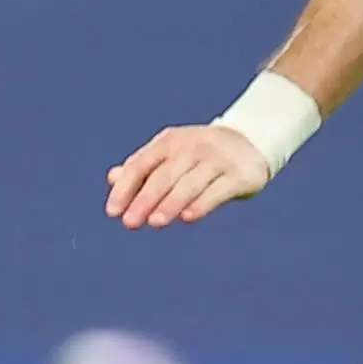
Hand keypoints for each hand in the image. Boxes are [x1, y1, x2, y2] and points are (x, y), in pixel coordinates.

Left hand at [106, 122, 267, 230]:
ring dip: (171, 203)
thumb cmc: (200, 154)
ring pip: (190, 183)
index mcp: (170, 142)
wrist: (251, 140)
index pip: (142, 164)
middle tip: (130, 223)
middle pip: (165, 175)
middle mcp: (193, 147)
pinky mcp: (239, 175)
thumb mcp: (171, 155)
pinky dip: (202, 203)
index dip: (126, 188)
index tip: (113, 212)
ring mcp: (217, 159)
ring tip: (155, 222)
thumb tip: (112, 178)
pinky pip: (218, 190)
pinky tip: (187, 217)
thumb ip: (143, 168)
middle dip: (146, 198)